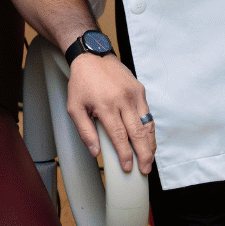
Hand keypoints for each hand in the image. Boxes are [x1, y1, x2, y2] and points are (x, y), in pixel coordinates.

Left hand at [66, 53, 154, 174]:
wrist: (92, 56)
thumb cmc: (82, 83)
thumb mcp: (74, 107)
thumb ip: (85, 131)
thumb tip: (95, 152)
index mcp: (105, 105)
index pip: (119, 136)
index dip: (125, 155)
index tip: (128, 167)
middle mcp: (123, 100)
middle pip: (137, 133)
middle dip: (143, 154)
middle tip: (145, 169)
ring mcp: (134, 94)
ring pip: (147, 124)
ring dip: (150, 144)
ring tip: (150, 159)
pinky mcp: (140, 90)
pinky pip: (147, 113)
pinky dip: (149, 129)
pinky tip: (148, 140)